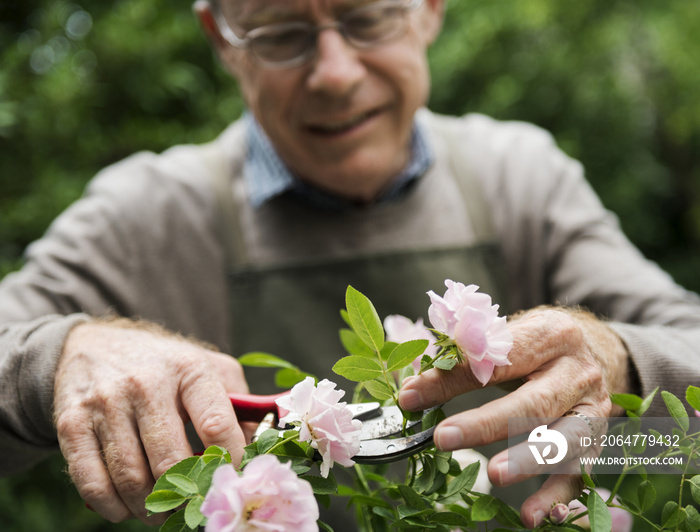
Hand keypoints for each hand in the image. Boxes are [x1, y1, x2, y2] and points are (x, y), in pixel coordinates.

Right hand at [53, 319, 247, 524]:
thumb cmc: (164, 364)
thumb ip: (240, 403)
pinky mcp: (72, 424)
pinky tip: (126, 508)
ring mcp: (106, 404)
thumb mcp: (209, 367)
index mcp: (189, 370)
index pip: (218, 425)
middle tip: (193, 507)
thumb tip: (260, 448)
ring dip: (150, 508)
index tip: (231, 480)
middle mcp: (146, 385)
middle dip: (187, 496)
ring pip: (131, 478)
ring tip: (162, 512)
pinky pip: (91, 482)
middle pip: (171, 461)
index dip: (229, 463)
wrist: (93, 344)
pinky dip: (112, 507)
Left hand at [398, 306, 630, 528]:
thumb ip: (462, 360)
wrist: (594, 351)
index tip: (412, 396)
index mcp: (550, 335)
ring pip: (565, 440)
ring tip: (494, 475)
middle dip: (487, 423)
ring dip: (528, 462)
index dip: (453, 377)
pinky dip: (557, 497)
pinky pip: (579, 473)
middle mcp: (578, 372)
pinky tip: (531, 516)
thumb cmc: (537, 346)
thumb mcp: (507, 338)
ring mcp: (594, 409)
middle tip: (444, 438)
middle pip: (534, 402)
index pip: (499, 358)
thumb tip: (412, 388)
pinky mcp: (599, 441)